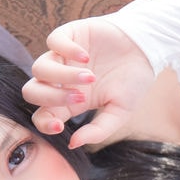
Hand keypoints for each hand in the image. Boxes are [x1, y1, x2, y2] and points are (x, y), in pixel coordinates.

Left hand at [21, 18, 154, 147]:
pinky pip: (53, 42)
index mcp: (70, 101)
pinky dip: (66, 50)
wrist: (148, 51)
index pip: (41, 115)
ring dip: (63, 76)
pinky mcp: (70, 35)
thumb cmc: (133, 82)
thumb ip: (98, 130)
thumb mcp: (121, 112)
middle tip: (79, 97)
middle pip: (31, 92)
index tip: (60, 126)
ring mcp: (62, 57)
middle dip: (50, 98)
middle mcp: (61, 80)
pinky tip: (86, 57)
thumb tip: (72, 144)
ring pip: (39, 68)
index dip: (44, 124)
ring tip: (90, 76)